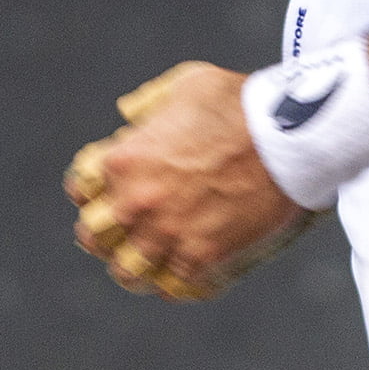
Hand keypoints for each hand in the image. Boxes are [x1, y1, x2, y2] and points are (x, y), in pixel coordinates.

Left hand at [65, 62, 306, 298]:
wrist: (288, 137)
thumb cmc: (240, 103)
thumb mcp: (188, 84)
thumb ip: (151, 103)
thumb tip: (129, 115)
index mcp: (125, 158)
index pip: (80, 187)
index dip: (93, 188)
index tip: (108, 190)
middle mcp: (136, 201)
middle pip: (92, 235)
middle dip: (104, 232)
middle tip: (124, 229)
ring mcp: (167, 233)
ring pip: (126, 270)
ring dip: (134, 265)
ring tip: (147, 259)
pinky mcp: (200, 257)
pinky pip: (171, 285)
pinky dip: (173, 281)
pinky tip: (180, 272)